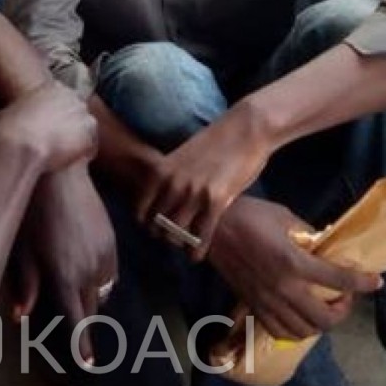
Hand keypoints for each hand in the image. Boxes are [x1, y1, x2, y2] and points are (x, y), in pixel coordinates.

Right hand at [0, 83, 97, 174]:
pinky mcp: (89, 133)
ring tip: (69, 151)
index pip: (61, 96)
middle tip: (62, 138)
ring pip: (86, 125)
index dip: (57, 112)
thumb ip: (10, 112)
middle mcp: (70, 96)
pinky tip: (75, 160)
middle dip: (71, 122)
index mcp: (51, 88)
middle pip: (76, 109)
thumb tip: (1, 116)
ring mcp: (82, 114)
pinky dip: (86, 151)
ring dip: (79, 136)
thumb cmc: (9, 130)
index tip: (52, 124)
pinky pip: (92, 143)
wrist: (22, 146)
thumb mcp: (2, 114)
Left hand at [8, 167, 117, 364]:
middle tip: (81, 330)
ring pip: (105, 289)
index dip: (83, 344)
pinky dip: (104, 278)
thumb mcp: (24, 250)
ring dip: (94, 297)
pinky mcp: (112, 239)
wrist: (60, 174)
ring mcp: (104, 254)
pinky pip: (112, 270)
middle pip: (93, 308)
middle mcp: (89, 271)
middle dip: (87, 320)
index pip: (78, 321)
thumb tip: (22, 316)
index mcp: (65, 278)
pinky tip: (91, 272)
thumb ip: (26, 285)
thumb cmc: (33, 211)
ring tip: (81, 296)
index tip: (88, 362)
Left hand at [136, 105, 271, 259]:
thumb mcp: (182, 156)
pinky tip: (197, 256)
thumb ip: (170, 177)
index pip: (140, 212)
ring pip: (176, 234)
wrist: (245, 129)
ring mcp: (194, 193)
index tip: (156, 228)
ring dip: (181, 244)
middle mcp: (173, 184)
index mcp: (160, 171)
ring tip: (187, 245)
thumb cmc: (216, 141)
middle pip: (157, 227)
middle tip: (174, 238)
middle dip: (164, 237)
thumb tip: (162, 201)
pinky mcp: (216, 201)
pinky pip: (200, 237)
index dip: (147, 225)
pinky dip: (197, 251)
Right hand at [208, 198, 380, 341]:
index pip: (339, 280)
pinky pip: (278, 330)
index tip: (377, 282)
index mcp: (294, 262)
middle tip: (345, 298)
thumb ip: (308, 233)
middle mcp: (283, 288)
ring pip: (303, 330)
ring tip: (324, 308)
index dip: (363, 283)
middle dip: (342, 312)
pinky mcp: (253, 305)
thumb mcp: (285, 216)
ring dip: (320, 324)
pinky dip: (295, 330)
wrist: (212, 228)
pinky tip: (300, 316)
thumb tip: (324, 243)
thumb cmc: (250, 215)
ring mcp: (267, 301)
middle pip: (324, 319)